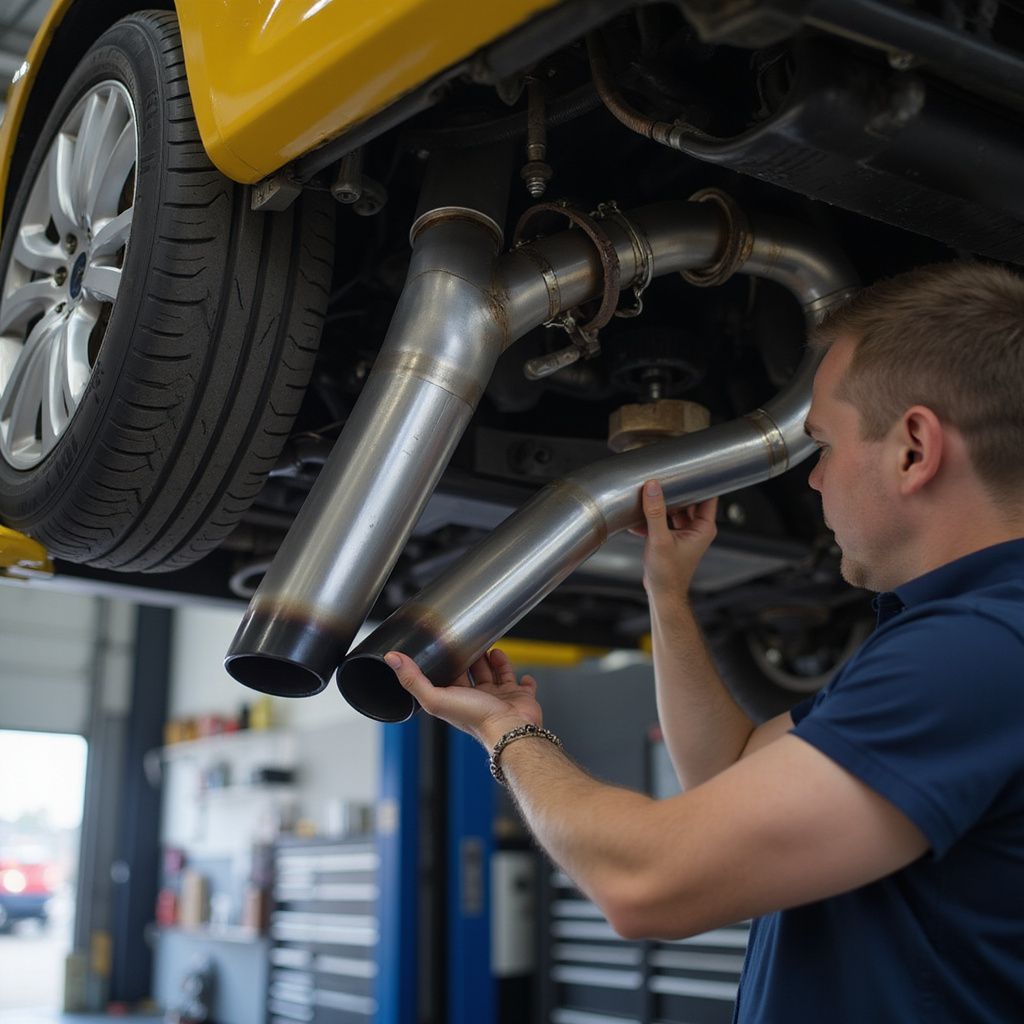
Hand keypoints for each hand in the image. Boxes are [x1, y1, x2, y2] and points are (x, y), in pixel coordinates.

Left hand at [385, 647, 542, 747]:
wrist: (510, 729)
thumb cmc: (476, 719)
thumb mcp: (436, 698)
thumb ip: (413, 679)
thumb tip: (392, 658)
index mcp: (457, 698)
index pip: (450, 674)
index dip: (448, 660)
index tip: (448, 642)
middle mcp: (479, 699)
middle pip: (474, 672)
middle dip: (474, 657)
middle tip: (473, 639)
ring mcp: (501, 698)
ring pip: (497, 675)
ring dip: (495, 662)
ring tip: (494, 648)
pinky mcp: (520, 697)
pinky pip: (523, 686)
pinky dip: (524, 679)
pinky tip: (523, 674)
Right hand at [630, 479, 717, 599]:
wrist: (662, 594)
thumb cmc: (668, 574)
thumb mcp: (659, 539)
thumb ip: (655, 512)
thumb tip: (652, 488)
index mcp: (703, 527)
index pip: (708, 494)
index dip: (699, 480)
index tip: (687, 469)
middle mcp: (697, 528)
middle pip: (688, 499)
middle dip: (674, 491)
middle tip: (661, 480)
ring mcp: (685, 533)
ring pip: (675, 509)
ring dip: (660, 505)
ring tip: (646, 498)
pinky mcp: (673, 538)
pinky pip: (664, 521)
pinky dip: (652, 519)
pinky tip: (637, 520)